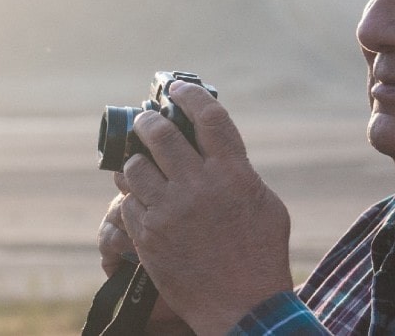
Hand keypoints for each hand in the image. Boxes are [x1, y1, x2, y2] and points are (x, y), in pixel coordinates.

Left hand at [115, 81, 293, 335]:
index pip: (207, 117)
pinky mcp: (148, 236)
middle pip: (160, 134)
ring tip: (142, 167)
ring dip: (136, 163)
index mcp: (232, 174)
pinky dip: (133, 198)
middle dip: (148, 122)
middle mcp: (198, 186)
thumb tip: (216, 150)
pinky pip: (128, 203)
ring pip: (134, 167)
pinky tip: (142, 202)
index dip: (188, 94)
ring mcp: (169, 211)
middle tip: (146, 121)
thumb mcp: (266, 206)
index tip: (176, 87)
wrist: (241, 306)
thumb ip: (239, 173)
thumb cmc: (261, 256)